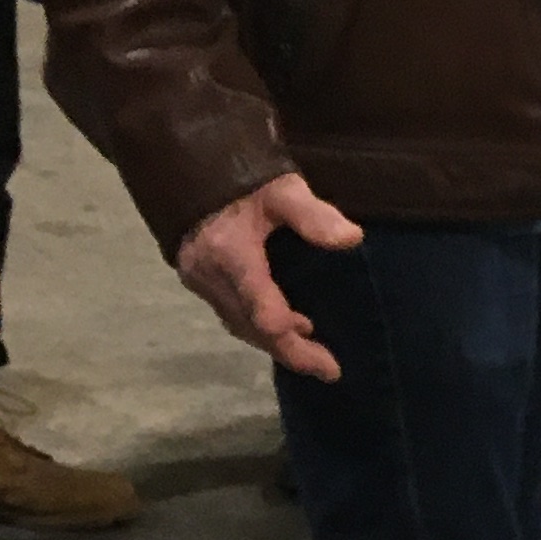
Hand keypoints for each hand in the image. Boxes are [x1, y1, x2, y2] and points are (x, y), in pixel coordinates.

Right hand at [174, 171, 361, 382]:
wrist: (188, 169)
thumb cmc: (241, 179)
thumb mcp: (281, 189)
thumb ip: (313, 215)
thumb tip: (352, 238)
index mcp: (229, 252)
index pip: (260, 305)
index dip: (290, 337)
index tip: (325, 361)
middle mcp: (208, 273)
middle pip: (251, 325)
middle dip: (290, 350)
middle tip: (329, 370)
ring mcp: (199, 279)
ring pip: (239, 323)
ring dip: (275, 342)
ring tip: (315, 356)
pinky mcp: (198, 280)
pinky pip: (230, 313)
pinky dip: (258, 326)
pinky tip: (288, 326)